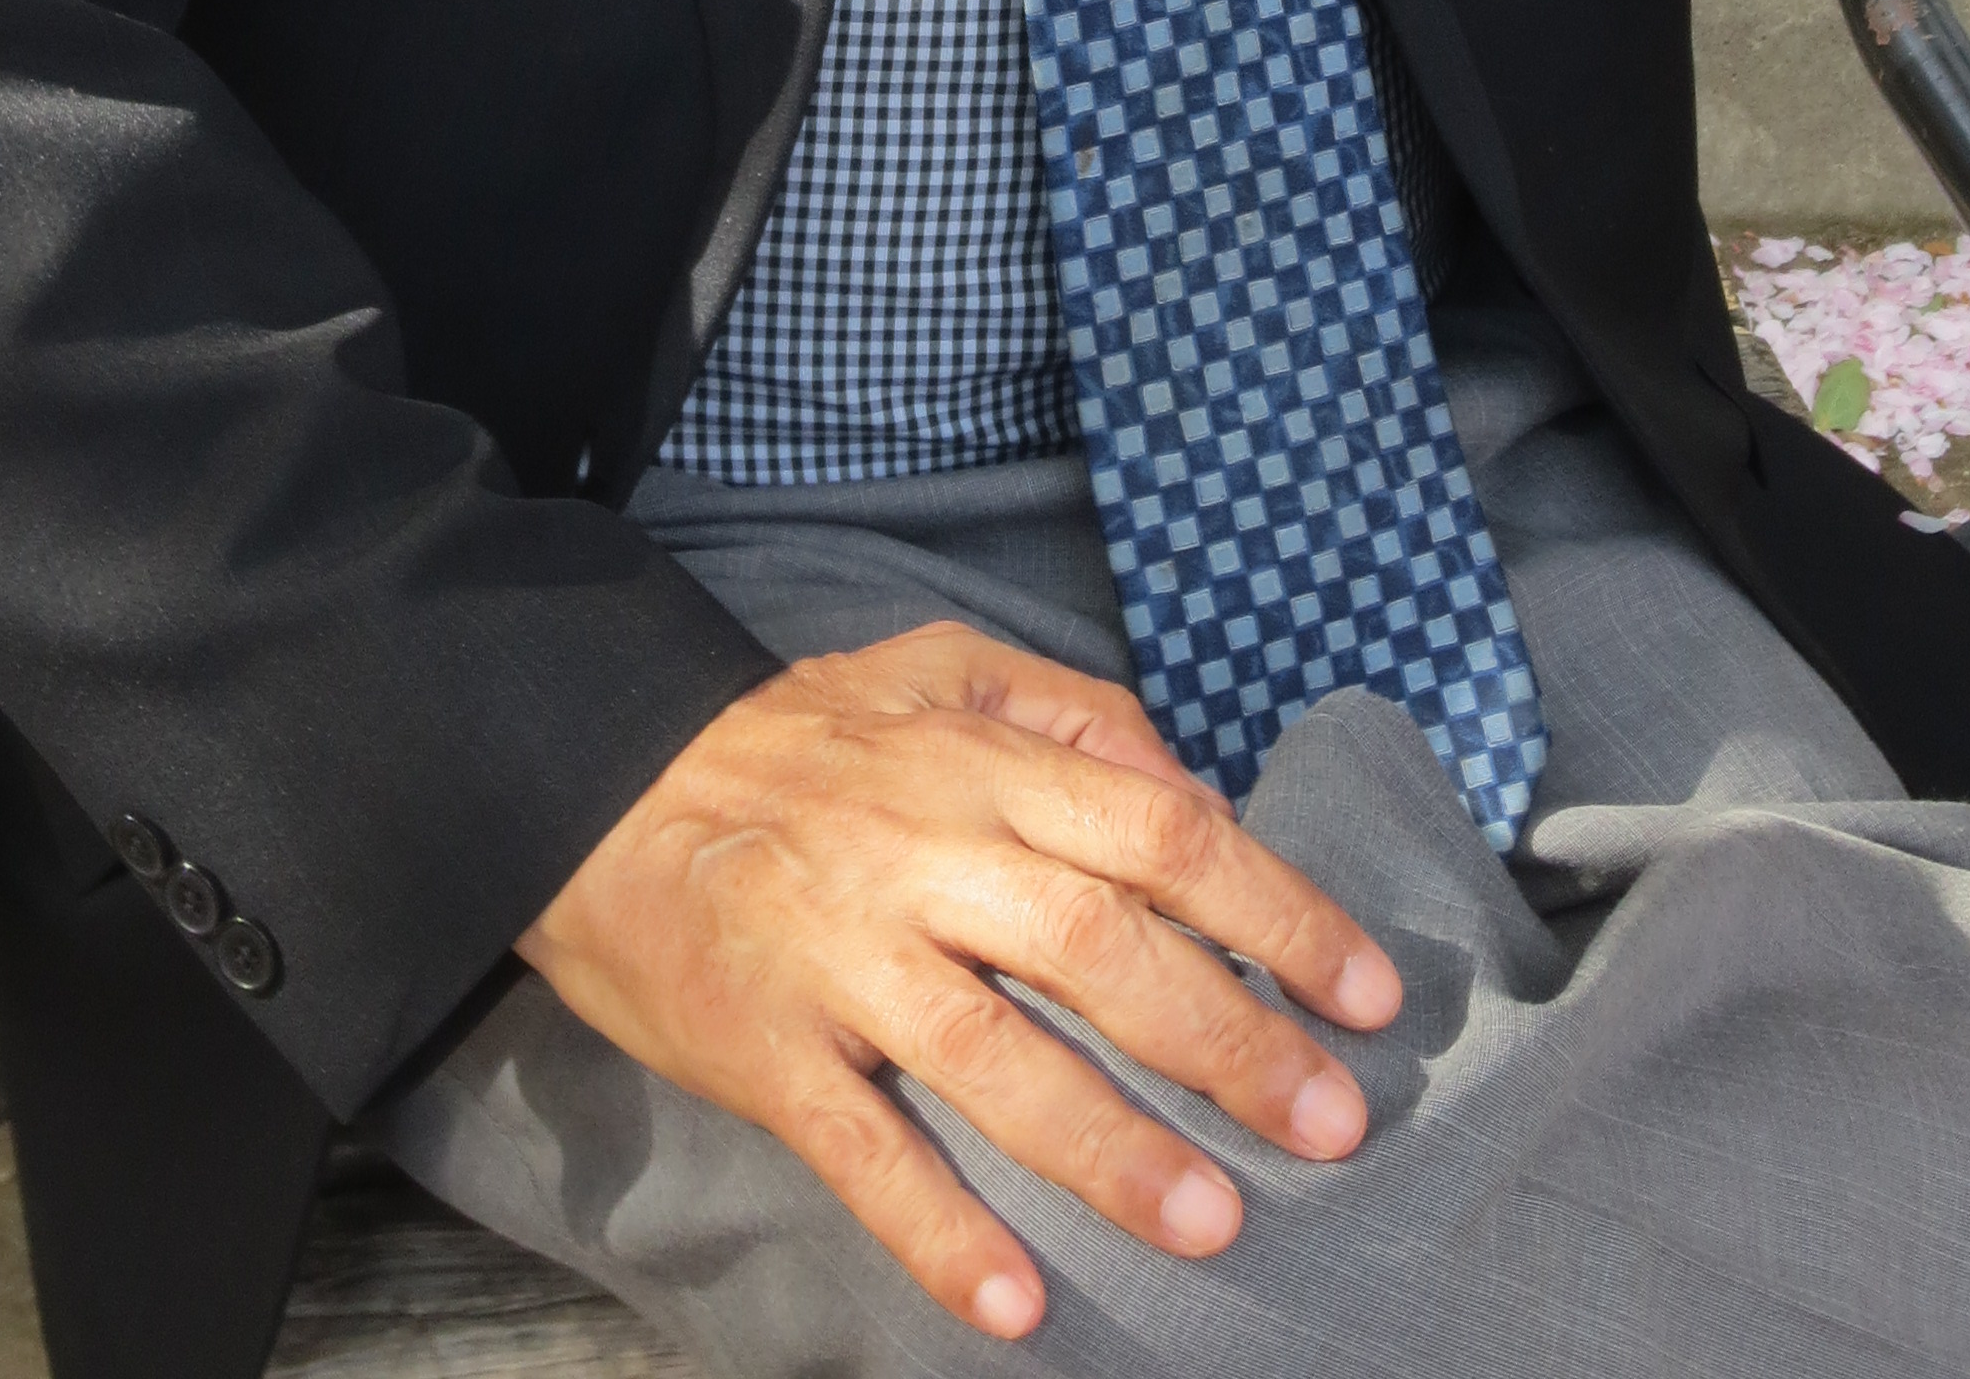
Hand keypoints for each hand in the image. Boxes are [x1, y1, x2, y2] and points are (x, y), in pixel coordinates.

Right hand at [515, 621, 1401, 1340]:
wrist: (600, 787)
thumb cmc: (799, 740)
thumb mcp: (940, 669)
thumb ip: (1076, 715)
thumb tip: (1196, 795)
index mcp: (979, 763)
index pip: (1161, 832)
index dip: (1277, 912)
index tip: (1369, 996)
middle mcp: (923, 853)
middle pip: (1099, 947)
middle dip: (1228, 1042)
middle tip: (1330, 1126)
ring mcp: (841, 957)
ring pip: (991, 1057)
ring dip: (1110, 1148)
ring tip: (1211, 1224)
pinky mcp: (767, 1050)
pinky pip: (863, 1150)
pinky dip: (940, 1230)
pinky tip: (1018, 1301)